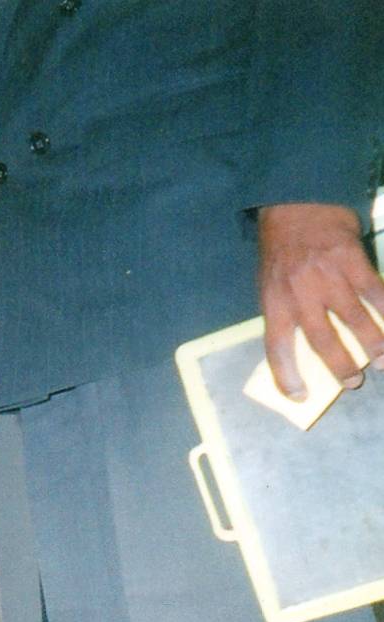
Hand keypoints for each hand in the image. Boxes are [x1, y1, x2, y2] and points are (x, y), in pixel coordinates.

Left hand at [257, 203, 383, 400]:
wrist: (298, 205)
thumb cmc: (282, 250)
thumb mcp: (269, 283)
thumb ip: (285, 311)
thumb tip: (302, 347)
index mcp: (274, 301)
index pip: (277, 347)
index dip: (286, 375)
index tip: (298, 396)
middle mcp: (300, 292)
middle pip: (321, 339)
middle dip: (340, 366)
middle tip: (353, 383)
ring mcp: (328, 277)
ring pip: (354, 319)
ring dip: (372, 344)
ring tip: (382, 360)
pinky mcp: (353, 261)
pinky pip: (376, 292)